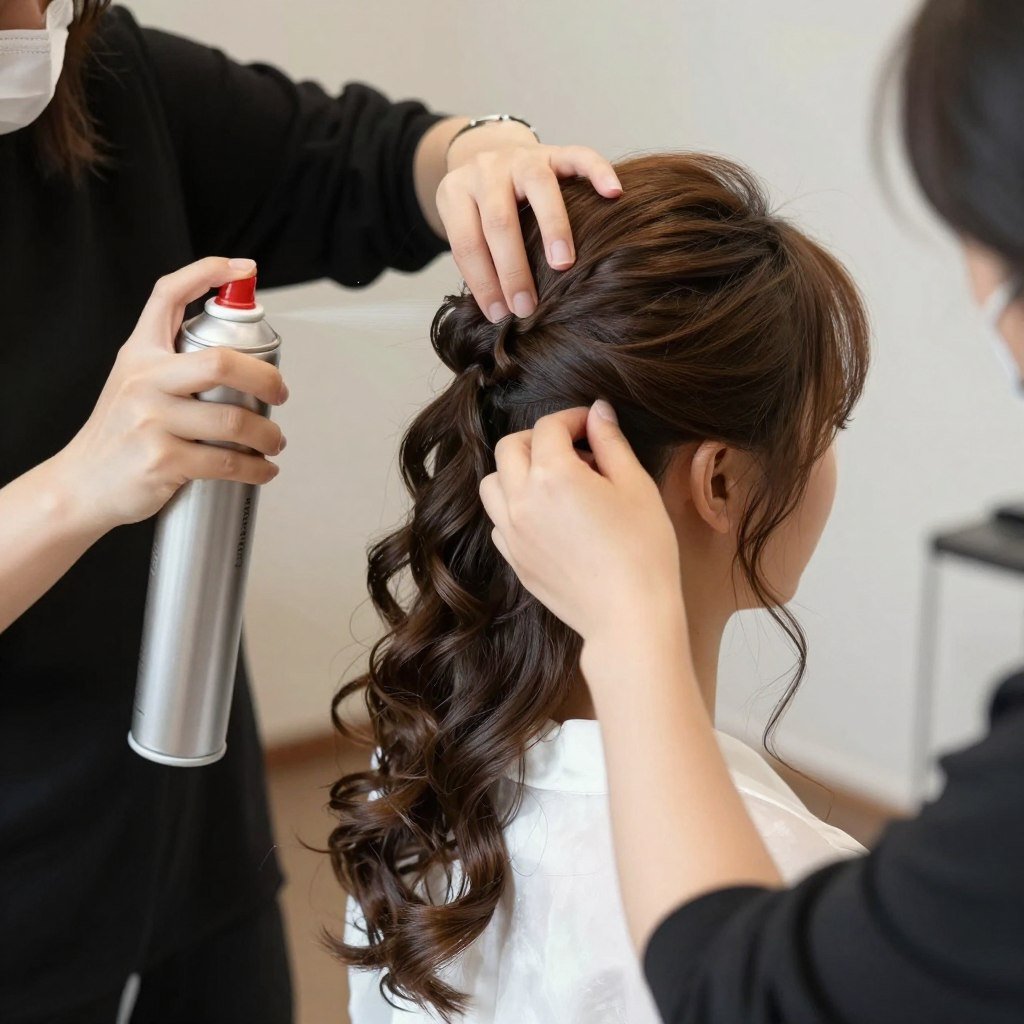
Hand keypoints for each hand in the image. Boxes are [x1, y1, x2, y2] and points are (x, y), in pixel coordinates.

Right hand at [54, 257, 287, 532]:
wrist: (81, 485)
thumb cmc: (119, 434)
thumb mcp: (133, 383)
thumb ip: (174, 362)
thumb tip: (239, 356)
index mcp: (140, 354)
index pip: (168, 296)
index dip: (208, 273)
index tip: (245, 268)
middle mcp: (144, 381)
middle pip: (221, 362)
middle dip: (266, 378)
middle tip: (280, 394)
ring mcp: (152, 421)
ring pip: (233, 420)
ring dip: (268, 435)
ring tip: (274, 442)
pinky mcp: (162, 460)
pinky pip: (226, 462)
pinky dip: (256, 469)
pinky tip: (264, 469)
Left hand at [438, 126, 620, 322]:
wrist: (486, 155)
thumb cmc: (477, 210)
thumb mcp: (463, 227)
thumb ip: (475, 259)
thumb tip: (500, 313)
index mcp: (455, 193)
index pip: (467, 243)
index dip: (482, 282)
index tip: (500, 315)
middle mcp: (486, 170)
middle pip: (499, 221)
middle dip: (514, 269)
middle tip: (528, 306)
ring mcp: (521, 157)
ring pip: (539, 186)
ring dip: (553, 227)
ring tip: (564, 264)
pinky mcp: (553, 151)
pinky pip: (579, 156)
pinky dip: (598, 172)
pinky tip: (613, 193)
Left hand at [479, 401, 684, 648]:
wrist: (628, 615)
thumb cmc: (642, 550)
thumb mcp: (635, 486)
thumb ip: (611, 443)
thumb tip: (598, 412)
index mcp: (553, 475)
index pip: (548, 427)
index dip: (572, 419)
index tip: (592, 427)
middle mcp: (522, 499)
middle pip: (510, 448)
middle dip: (538, 439)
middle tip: (573, 449)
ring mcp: (512, 532)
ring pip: (493, 483)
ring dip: (517, 471)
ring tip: (554, 482)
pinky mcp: (513, 559)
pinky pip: (499, 520)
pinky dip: (515, 507)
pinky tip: (548, 516)